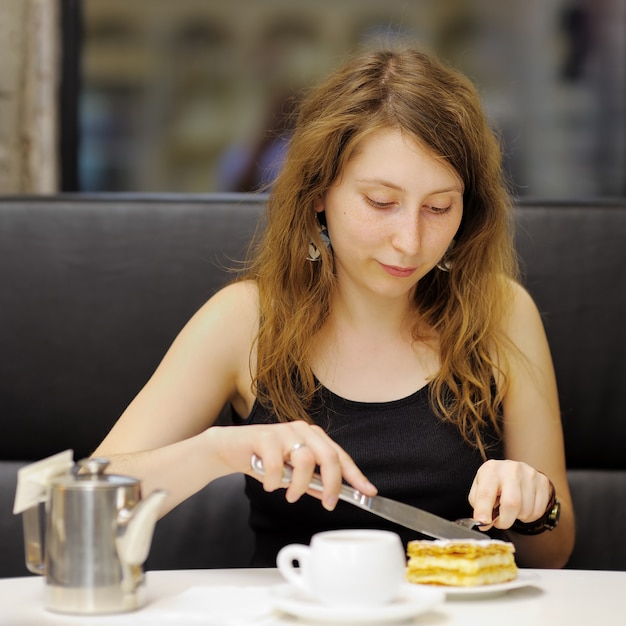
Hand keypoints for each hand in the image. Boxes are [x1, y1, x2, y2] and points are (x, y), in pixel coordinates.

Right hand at [214, 421, 376, 510]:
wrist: (230, 448)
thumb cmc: (262, 459)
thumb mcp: (291, 473)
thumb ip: (311, 482)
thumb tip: (331, 495)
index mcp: (313, 437)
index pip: (340, 456)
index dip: (356, 475)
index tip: (368, 491)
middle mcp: (302, 430)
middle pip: (329, 456)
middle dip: (332, 484)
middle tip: (328, 504)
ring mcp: (284, 431)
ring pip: (305, 461)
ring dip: (298, 485)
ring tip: (289, 494)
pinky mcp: (265, 436)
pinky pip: (277, 465)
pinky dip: (274, 481)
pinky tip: (269, 483)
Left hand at [468, 459, 552, 529]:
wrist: (513, 471)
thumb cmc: (494, 481)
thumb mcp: (480, 488)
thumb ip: (479, 507)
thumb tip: (484, 523)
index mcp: (491, 470)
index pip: (486, 493)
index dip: (484, 511)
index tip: (483, 522)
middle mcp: (511, 469)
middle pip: (512, 504)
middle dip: (505, 521)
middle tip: (499, 522)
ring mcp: (529, 475)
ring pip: (526, 511)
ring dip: (517, 517)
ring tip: (511, 508)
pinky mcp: (542, 482)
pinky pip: (538, 511)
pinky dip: (529, 516)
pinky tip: (523, 506)